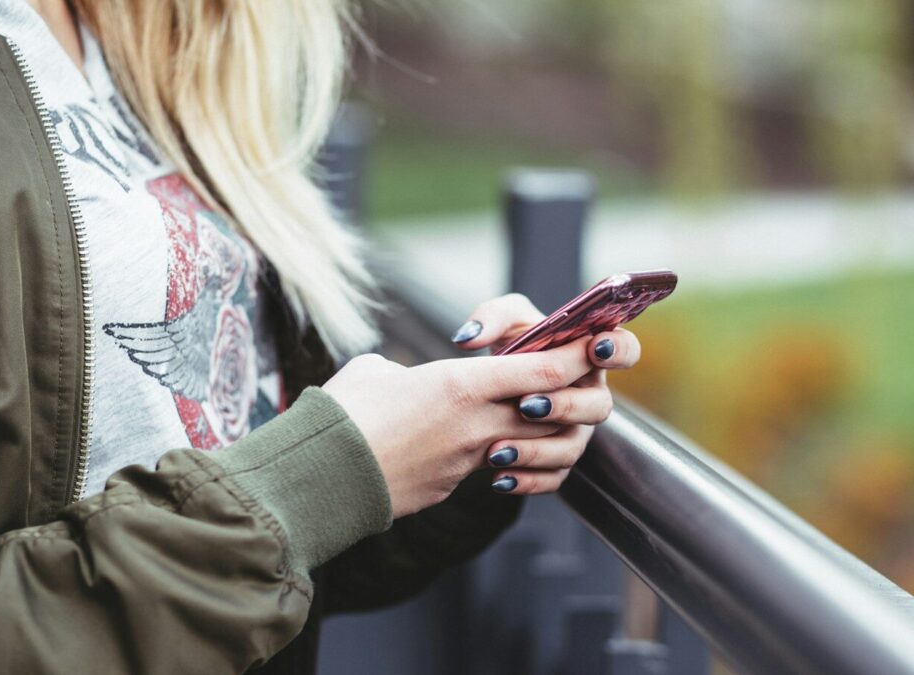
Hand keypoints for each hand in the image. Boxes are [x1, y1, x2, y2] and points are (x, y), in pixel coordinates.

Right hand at [323, 336, 609, 517]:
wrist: (321, 479)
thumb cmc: (342, 415)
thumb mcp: (376, 372)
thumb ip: (407, 371)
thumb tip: (406, 381)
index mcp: (462, 385)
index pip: (544, 370)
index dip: (575, 356)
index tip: (592, 343)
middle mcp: (477, 424)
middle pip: (551, 410)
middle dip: (568, 395)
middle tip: (568, 380)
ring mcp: (469, 461)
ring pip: (531, 444)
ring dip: (539, 431)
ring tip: (528, 416)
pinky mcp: (453, 487)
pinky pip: (495, 470)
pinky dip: (503, 458)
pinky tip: (489, 450)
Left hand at [450, 293, 641, 495]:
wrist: (488, 389)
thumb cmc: (510, 346)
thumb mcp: (502, 322)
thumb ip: (491, 317)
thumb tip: (469, 338)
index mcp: (589, 356)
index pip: (625, 350)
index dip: (618, 350)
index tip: (594, 348)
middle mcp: (589, 396)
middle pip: (599, 406)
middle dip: (565, 406)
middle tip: (526, 404)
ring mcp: (576, 432)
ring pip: (572, 448)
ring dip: (537, 450)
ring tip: (498, 449)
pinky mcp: (557, 461)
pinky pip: (552, 478)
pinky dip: (526, 480)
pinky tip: (498, 477)